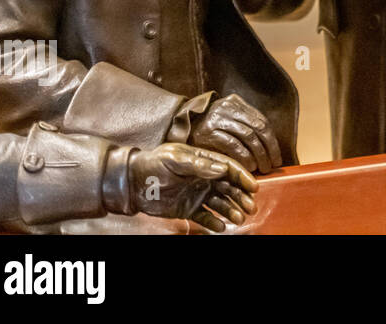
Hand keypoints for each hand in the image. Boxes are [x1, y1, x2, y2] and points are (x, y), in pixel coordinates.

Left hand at [130, 143, 258, 231]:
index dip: (242, 177)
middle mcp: (204, 178)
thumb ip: (198, 164)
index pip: (229, 168)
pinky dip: (214, 222)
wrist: (132, 182)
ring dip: (231, 210)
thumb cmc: (153, 164)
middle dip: (241, 197)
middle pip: (229, 188)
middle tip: (250, 207)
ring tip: (239, 218)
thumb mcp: (175, 159)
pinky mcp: (188, 209)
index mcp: (203, 162)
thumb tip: (222, 169)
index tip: (253, 187)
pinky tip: (221, 226)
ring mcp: (197, 194)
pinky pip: (205, 216)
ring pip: (220, 203)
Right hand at [189, 94, 281, 173]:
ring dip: (257, 155)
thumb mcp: (226, 120)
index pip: (262, 121)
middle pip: (257, 129)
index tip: (277, 157)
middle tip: (271, 166)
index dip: (272, 141)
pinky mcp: (208, 132)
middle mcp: (227, 108)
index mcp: (235, 103)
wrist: (177, 128)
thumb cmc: (207, 129)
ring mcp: (217, 119)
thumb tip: (270, 148)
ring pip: (247, 137)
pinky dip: (243, 157)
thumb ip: (244, 126)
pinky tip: (247, 167)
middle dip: (267, 150)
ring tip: (260, 169)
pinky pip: (232, 145)